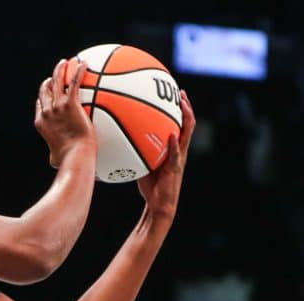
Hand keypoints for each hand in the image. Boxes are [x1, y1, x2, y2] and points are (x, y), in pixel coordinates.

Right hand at [35, 58, 95, 168]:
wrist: (75, 156)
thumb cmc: (67, 161)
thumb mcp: (56, 159)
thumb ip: (56, 154)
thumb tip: (57, 161)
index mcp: (42, 123)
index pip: (39, 104)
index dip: (43, 95)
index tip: (48, 91)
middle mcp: (47, 112)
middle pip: (45, 90)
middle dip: (49, 80)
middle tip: (56, 74)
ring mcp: (58, 107)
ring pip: (57, 81)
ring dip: (61, 69)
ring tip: (67, 62)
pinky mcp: (70, 104)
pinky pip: (74, 82)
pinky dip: (78, 71)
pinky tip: (84, 64)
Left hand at [137, 90, 194, 219]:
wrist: (159, 205)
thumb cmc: (150, 186)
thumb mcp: (142, 164)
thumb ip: (136, 151)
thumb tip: (116, 141)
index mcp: (173, 149)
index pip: (180, 125)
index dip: (179, 110)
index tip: (175, 94)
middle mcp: (179, 151)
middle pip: (188, 124)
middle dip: (186, 107)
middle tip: (180, 92)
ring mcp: (179, 159)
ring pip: (187, 134)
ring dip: (186, 118)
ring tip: (182, 104)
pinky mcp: (175, 169)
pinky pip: (176, 154)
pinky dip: (173, 143)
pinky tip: (171, 134)